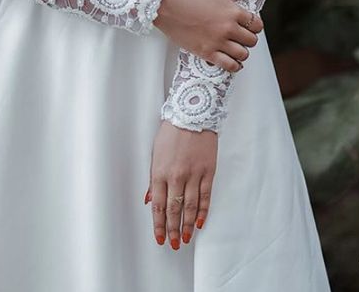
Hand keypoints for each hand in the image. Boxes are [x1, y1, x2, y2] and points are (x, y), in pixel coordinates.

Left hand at [144, 120, 216, 248]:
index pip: (159, 205)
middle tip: (173, 245)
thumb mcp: (156, 153)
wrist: (193, 113)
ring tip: (185, 239)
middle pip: (174, 210)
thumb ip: (153, 179)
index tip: (158, 238)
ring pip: (190, 207)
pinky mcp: (208, 171)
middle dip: (172, 230)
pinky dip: (202, 212)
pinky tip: (199, 223)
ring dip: (187, 226)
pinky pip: (205, 196)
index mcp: (160, 171)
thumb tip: (149, 201)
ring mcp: (194, 174)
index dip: (158, 225)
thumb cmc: (171, 131)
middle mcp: (176, 176)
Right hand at [152, 0, 264, 71]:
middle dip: (249, 38)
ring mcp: (217, 42)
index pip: (256, 24)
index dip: (255, 25)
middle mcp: (228, 28)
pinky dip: (235, 65)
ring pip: (243, 54)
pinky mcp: (206, 53)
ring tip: (236, 47)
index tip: (249, 24)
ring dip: (242, 51)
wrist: (167, 6)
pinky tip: (232, 61)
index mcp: (232, 11)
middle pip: (251, 40)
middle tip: (241, 35)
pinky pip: (229, 66)